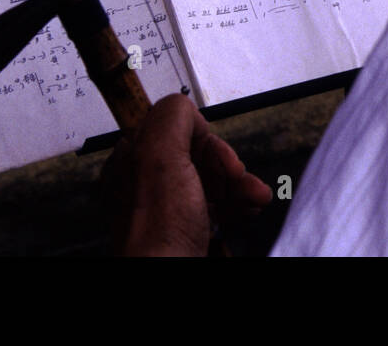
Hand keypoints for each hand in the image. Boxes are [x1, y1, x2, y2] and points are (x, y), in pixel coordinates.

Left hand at [101, 93, 272, 255]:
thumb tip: (188, 110)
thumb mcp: (160, 155)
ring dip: (240, 183)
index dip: (205, 140)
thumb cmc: (159, 229)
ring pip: (212, 177)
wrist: (168, 277)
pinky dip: (238, 202)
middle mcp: (146, 180)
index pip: (176, 126)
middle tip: (239, 180)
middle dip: (229, 165)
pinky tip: (249, 208)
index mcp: (133, 157)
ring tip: (254, 198)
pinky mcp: (184, 228)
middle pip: (199, 153)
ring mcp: (166, 206)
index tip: (221, 159)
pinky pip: (216, 203)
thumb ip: (172, 117)